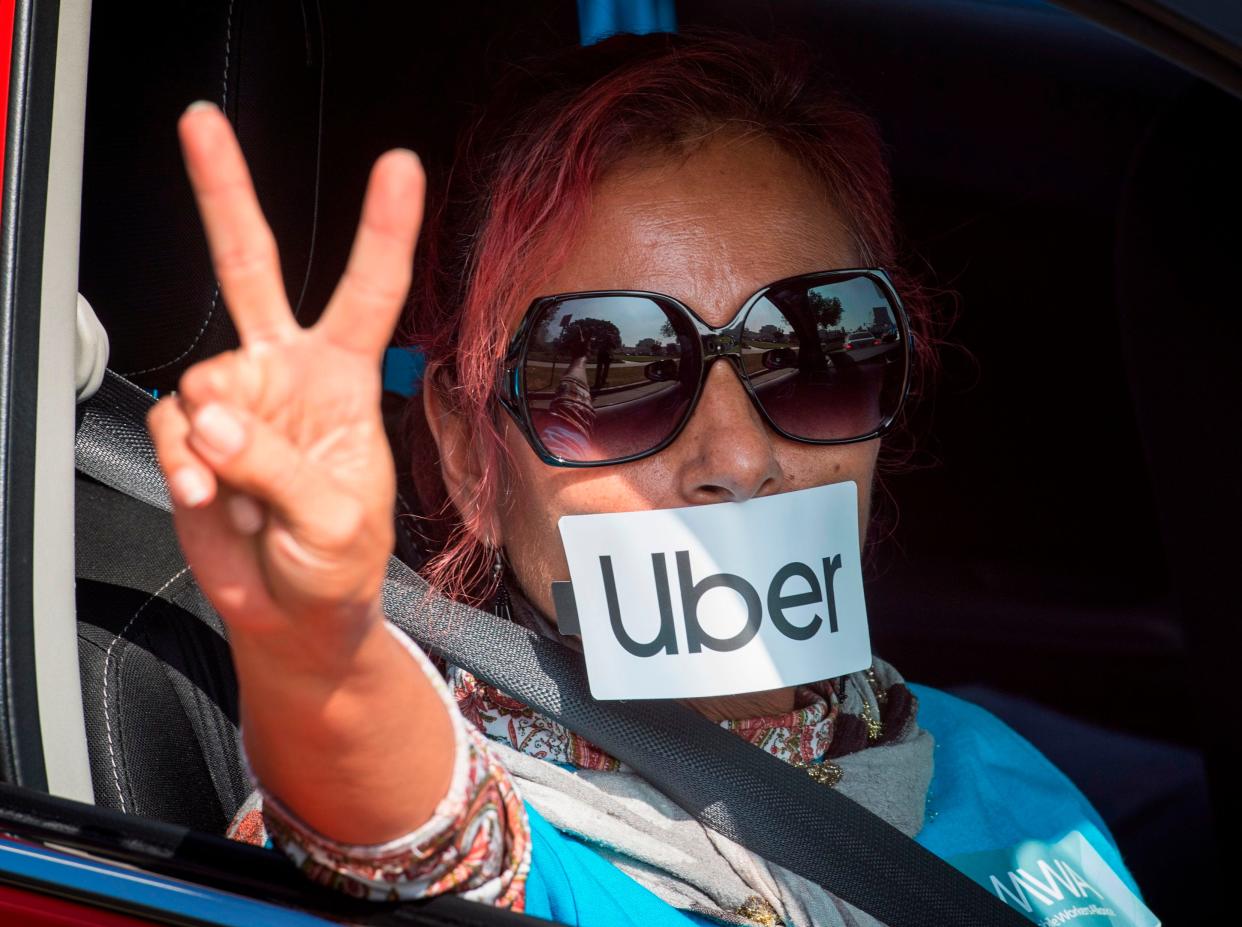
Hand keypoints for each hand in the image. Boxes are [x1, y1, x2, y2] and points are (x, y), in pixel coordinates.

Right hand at [148, 102, 423, 669]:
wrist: (293, 611)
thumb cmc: (338, 561)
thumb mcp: (336, 517)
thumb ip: (275, 462)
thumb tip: (210, 415)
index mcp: (347, 379)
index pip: (370, 291)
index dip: (383, 228)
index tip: (398, 166)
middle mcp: (287, 373)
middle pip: (251, 266)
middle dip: (225, 192)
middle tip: (202, 123)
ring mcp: (237, 401)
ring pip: (204, 379)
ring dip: (218, 442)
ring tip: (252, 495)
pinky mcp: (193, 435)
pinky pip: (174, 428)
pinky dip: (188, 467)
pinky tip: (215, 498)